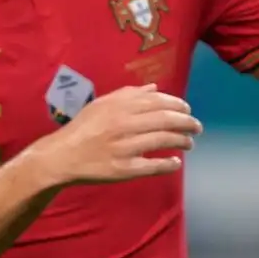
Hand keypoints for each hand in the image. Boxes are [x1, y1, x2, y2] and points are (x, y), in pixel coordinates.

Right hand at [33, 85, 203, 185]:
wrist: (61, 157)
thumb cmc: (83, 128)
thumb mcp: (103, 104)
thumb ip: (129, 94)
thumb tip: (155, 88)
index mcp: (120, 106)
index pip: (159, 102)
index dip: (178, 106)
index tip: (188, 110)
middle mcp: (125, 124)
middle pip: (165, 120)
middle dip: (187, 122)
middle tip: (197, 127)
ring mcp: (125, 147)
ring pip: (162, 140)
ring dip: (182, 141)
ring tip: (189, 143)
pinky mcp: (123, 169)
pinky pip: (151, 166)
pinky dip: (167, 165)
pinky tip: (176, 163)